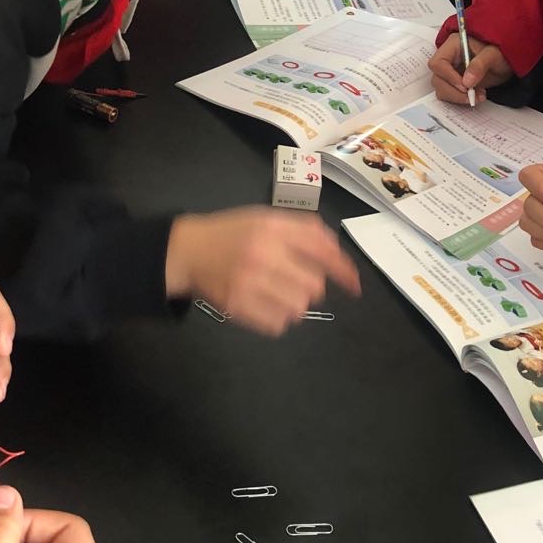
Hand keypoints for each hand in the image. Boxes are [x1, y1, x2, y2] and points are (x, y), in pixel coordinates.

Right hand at [165, 207, 359, 335]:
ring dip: (295, 304)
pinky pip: (276, 324)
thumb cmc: (232, 233)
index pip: (322, 249)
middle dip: (311, 287)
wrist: (188, 250)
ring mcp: (249, 281)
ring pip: (298, 307)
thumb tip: (337, 254)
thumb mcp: (266, 218)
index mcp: (274, 227)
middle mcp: (264, 253)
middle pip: (314, 285)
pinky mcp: (237, 305)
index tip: (354, 286)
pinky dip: (278, 319)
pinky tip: (265, 305)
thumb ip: (302, 230)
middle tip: (295, 281)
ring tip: (277, 293)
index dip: (344, 270)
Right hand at [429, 33, 511, 103]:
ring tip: (478, 95)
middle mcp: (448, 59)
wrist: (506, 61)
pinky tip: (476, 96)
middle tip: (471, 96)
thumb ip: (480, 64)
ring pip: (441, 89)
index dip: (448, 76)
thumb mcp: (494, 54)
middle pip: (437, 79)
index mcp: (453, 45)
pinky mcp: (454, 83)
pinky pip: (449, 95)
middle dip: (453, 91)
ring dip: (457, 97)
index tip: (464, 86)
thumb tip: (467, 81)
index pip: (438, 63)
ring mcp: (450, 72)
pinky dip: (460, 99)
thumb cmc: (500, 52)